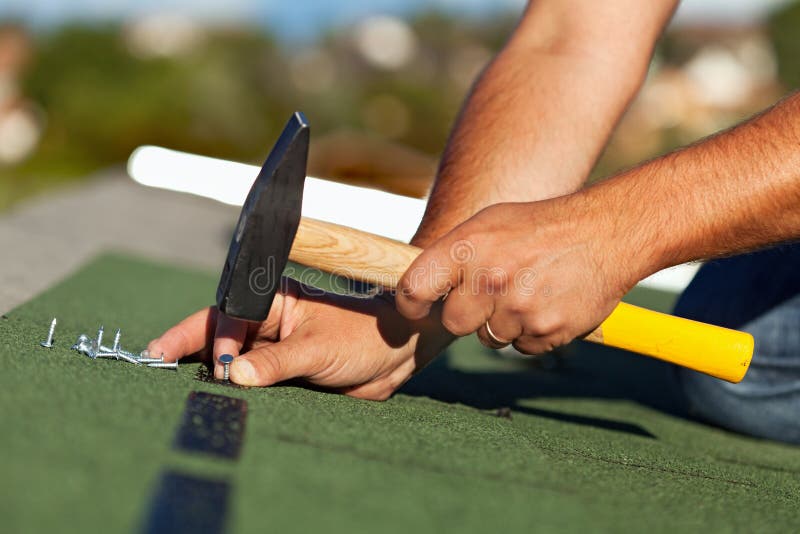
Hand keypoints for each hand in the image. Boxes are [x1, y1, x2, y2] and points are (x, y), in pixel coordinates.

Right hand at [147, 278, 452, 399]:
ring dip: (209, 374)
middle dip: (190, 351)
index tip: (193, 361)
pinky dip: (233, 392)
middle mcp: (267, 322)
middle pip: (218, 335)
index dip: (206, 337)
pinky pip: (249, 383)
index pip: (227, 313)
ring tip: (177, 388)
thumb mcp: (318, 349)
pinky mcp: (279, 372)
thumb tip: (235, 375)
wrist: (395, 354)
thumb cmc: (362, 337)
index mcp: (274, 300)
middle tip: (156, 367)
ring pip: (230, 361)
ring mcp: (271, 347)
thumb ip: (276, 363)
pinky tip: (214, 401)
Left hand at [395, 195, 642, 354]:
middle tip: (495, 292)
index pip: (414, 288)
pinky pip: (523, 346)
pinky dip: (533, 332)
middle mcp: (489, 278)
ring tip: (530, 290)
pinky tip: (548, 302)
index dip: (411, 304)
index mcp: (468, 247)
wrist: (606, 233)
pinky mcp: (546, 330)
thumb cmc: (541, 226)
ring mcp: (519, 308)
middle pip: (455, 322)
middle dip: (470, 314)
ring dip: (504, 323)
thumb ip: (455, 254)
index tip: (417, 309)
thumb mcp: (490, 223)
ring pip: (490, 338)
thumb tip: (419, 285)